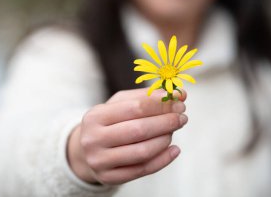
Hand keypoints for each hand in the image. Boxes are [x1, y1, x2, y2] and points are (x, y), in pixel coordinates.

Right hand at [67, 88, 186, 184]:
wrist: (87, 151)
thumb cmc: (110, 122)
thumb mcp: (121, 104)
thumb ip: (148, 97)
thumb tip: (180, 93)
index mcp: (95, 116)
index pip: (135, 107)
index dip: (160, 104)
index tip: (178, 100)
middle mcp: (93, 139)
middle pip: (139, 130)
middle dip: (166, 122)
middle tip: (182, 117)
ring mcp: (100, 161)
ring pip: (142, 152)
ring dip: (165, 140)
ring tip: (174, 131)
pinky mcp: (109, 177)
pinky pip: (143, 169)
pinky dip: (163, 159)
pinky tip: (174, 149)